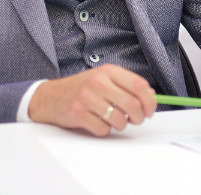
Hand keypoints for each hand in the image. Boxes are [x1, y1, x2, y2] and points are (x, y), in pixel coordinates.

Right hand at [28, 64, 156, 136]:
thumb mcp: (104, 79)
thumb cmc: (81, 89)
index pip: (139, 85)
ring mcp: (87, 98)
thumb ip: (126, 85)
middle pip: (132, 105)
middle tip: (135, 120)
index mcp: (108, 71)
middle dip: (138, 118)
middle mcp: (98, 82)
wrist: (50, 96)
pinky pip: (103, 129)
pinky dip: (104, 130)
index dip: (150, 101)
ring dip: (120, 125)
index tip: (150, 110)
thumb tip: (150, 96)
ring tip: (113, 120)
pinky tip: (97, 122)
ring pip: (119, 120)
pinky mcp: (78, 113)